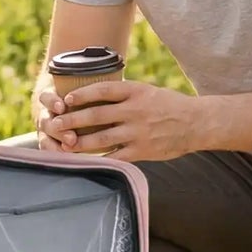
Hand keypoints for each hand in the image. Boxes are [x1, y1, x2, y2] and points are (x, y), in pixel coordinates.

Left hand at [39, 80, 203, 162]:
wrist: (197, 123)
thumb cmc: (168, 105)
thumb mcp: (147, 91)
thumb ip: (123, 94)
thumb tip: (93, 94)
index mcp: (136, 92)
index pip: (102, 90)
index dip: (81, 94)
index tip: (66, 99)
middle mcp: (135, 111)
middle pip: (96, 115)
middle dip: (72, 120)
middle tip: (55, 124)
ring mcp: (138, 132)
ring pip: (101, 139)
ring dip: (79, 143)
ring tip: (63, 144)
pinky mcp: (142, 150)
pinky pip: (114, 156)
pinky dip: (98, 159)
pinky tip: (85, 160)